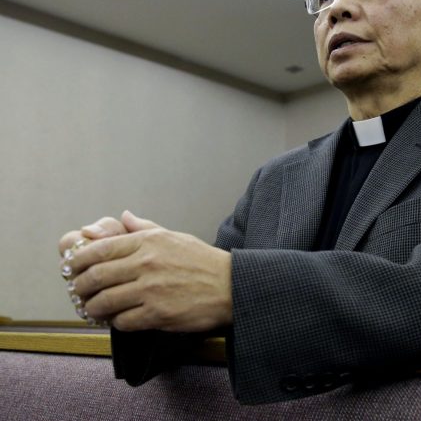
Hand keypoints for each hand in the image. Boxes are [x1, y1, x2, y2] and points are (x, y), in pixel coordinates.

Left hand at [60, 212, 231, 331]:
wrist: (231, 286)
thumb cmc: (203, 261)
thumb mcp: (174, 236)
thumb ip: (145, 228)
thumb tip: (124, 217)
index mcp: (148, 242)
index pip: (98, 250)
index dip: (78, 262)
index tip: (73, 269)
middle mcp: (146, 263)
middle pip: (95, 277)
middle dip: (80, 288)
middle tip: (79, 293)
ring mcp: (151, 290)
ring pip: (104, 302)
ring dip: (94, 309)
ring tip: (94, 310)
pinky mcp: (157, 314)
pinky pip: (123, 321)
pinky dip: (116, 322)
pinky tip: (120, 319)